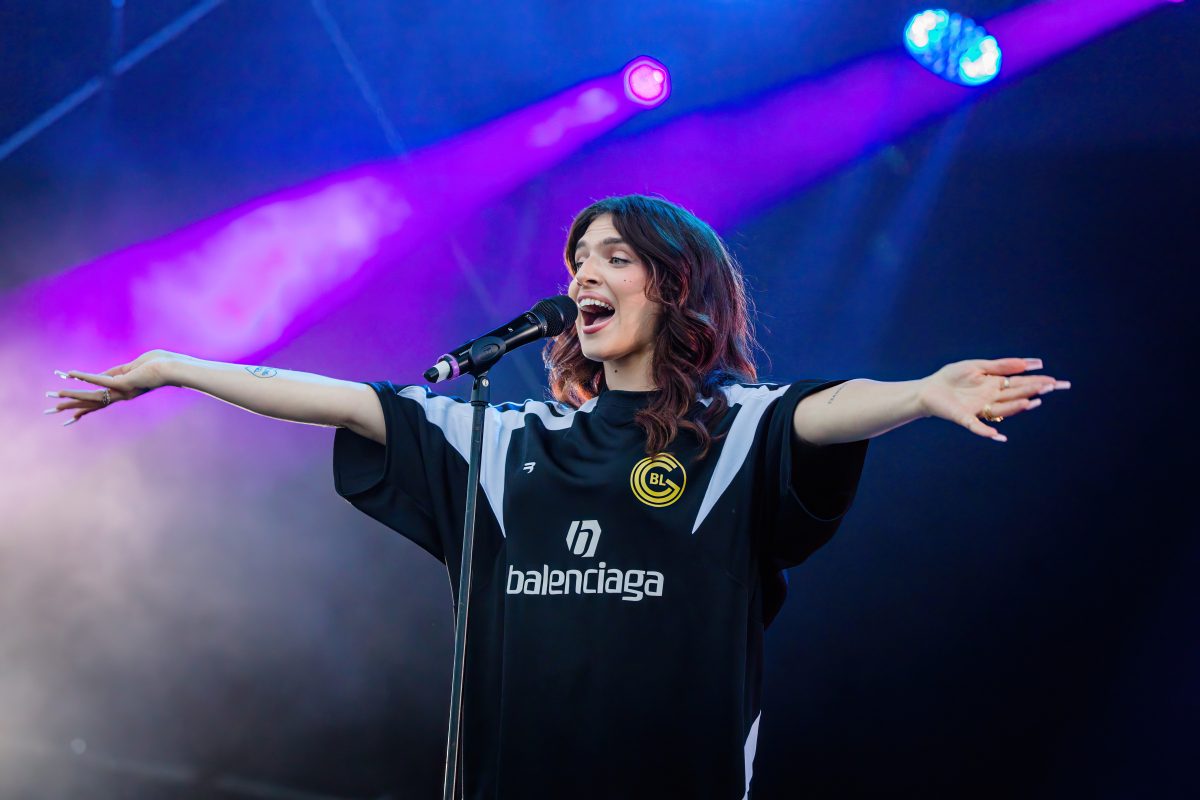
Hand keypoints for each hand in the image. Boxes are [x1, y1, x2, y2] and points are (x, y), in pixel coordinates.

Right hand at [45, 349, 185, 425]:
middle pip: (91, 404)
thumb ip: (116, 372)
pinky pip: (99, 380)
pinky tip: (70, 374)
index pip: (100, 403)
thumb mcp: (133, 367)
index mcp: (124, 393)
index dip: (83, 409)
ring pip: (92, 395)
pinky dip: (84, 376)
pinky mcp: (123, 383)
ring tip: (54, 396)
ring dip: (72, 394)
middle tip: (50, 410)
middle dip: (70, 406)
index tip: (69, 418)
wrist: (174, 368)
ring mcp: (122, 391)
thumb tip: (101, 375)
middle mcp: (121, 396)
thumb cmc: (159, 365)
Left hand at [917, 357, 1069, 441]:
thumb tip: (1031, 362)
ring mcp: (979, 410)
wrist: (928, 389)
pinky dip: (986, 432)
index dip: (1038, 382)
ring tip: (1031, 402)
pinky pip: (977, 427)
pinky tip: (998, 437)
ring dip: (1016, 407)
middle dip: (1034, 391)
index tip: (1056, 382)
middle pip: (1016, 395)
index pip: (1021, 383)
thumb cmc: (952, 377)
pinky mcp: (964, 418)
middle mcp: (992, 399)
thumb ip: (1002, 366)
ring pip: (1002, 409)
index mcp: (996, 385)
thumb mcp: (978, 366)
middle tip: (1052, 388)